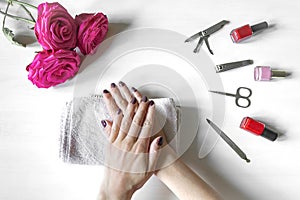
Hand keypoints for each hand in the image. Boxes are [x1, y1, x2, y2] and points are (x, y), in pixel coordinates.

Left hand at [98, 83, 162, 199]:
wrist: (116, 187)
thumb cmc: (133, 179)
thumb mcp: (149, 169)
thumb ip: (154, 153)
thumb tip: (158, 139)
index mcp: (139, 149)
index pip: (146, 127)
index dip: (149, 115)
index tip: (152, 106)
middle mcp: (128, 144)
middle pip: (136, 122)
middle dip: (140, 108)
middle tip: (143, 98)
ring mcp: (118, 143)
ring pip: (124, 123)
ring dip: (128, 110)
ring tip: (131, 100)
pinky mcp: (110, 145)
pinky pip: (113, 129)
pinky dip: (116, 119)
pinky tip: (119, 112)